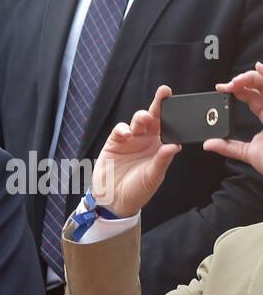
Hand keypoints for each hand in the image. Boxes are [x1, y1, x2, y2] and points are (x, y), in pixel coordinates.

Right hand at [92, 85, 180, 217]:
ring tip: (143, 119)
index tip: (180, 102)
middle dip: (158, 105)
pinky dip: (122, 129)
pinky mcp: (114, 143)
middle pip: (154, 118)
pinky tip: (126, 134)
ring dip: (141, 117)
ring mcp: (130, 140)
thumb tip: (174, 146)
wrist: (114, 201)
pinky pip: (119, 130)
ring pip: (137, 122)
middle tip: (164, 93)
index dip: (174, 113)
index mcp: (160, 146)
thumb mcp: (153, 176)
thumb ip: (162, 160)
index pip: (170, 126)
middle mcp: (147, 140)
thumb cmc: (138, 190)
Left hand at [205, 62, 262, 173]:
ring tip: (238, 79)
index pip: (252, 97)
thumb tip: (208, 144)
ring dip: (254, 77)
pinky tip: (259, 68)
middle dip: (243, 80)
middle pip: (261, 85)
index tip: (220, 88)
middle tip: (228, 84)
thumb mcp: (249, 154)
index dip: (237, 90)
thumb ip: (229, 148)